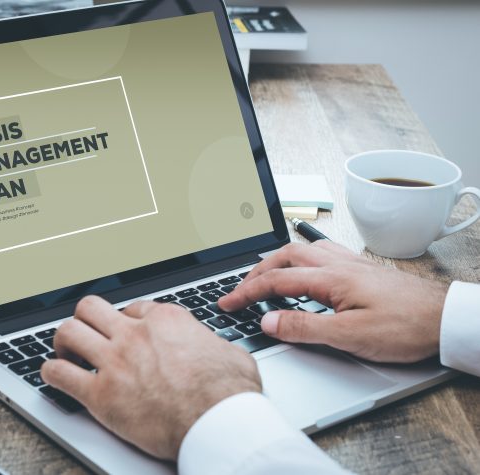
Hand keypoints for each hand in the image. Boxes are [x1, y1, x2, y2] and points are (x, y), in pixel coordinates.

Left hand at [40, 296, 260, 459]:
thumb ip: (213, 344)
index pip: (132, 307)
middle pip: (90, 308)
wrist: (219, 424)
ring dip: (63, 341)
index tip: (125, 332)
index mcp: (165, 320)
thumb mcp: (230, 353)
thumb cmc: (229, 394)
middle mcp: (135, 334)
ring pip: (69, 332)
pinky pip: (59, 374)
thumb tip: (216, 349)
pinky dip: (51, 372)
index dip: (126, 320)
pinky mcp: (100, 395)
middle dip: (85, 319)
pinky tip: (54, 375)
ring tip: (66, 352)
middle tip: (86, 333)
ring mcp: (115, 362)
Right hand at [219, 241, 448, 362]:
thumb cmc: (406, 326)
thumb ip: (305, 327)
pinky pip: (324, 253)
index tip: (227, 302)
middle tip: (241, 289)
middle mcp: (339, 264)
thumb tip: (268, 321)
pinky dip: (303, 259)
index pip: (276, 281)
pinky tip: (308, 269)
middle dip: (256, 271)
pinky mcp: (364, 269)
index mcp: (330, 278)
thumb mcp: (349, 335)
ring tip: (266, 275)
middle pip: (285, 256)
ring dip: (278, 261)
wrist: (446, 318)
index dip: (246, 292)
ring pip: (304, 250)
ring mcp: (352, 264)